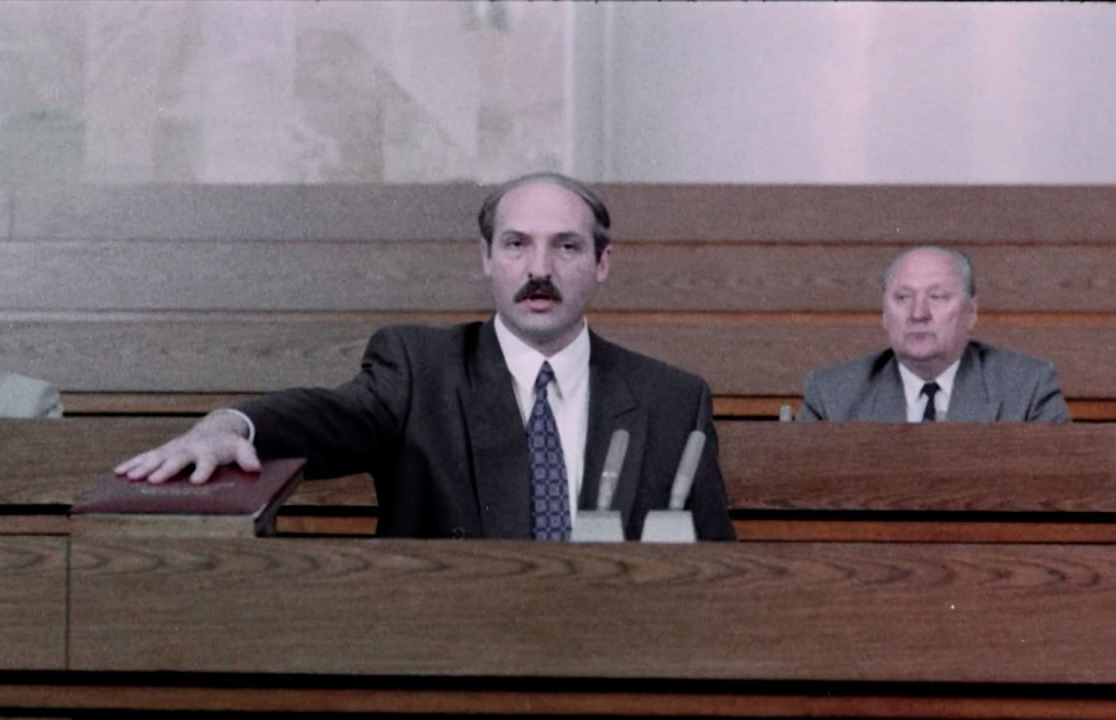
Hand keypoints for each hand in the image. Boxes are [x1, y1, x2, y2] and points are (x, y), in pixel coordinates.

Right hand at [113, 411, 259, 483]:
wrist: (215, 430)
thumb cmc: (229, 446)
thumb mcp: (243, 449)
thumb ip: (248, 457)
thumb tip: (254, 469)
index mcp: (209, 451)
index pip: (207, 461)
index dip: (203, 470)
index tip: (197, 481)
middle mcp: (189, 449)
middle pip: (177, 459)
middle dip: (166, 469)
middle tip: (154, 480)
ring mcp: (173, 449)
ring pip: (156, 457)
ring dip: (143, 467)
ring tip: (129, 478)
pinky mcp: (163, 451)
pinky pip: (145, 457)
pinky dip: (132, 463)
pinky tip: (118, 473)